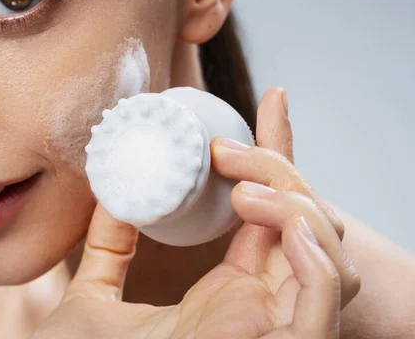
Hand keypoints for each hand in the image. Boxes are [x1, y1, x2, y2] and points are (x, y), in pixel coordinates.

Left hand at [31, 88, 359, 338]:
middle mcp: (261, 310)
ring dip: (295, 203)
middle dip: (281, 172)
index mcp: (229, 298)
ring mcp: (274, 330)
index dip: (277, 160)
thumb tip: (111, 198)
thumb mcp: (95, 298)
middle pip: (308, 226)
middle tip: (227, 148)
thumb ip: (107, 252)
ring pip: (327, 253)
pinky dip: (315, 248)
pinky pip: (324, 293)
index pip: (271, 219)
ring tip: (241, 186)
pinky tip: (275, 219)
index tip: (269, 105)